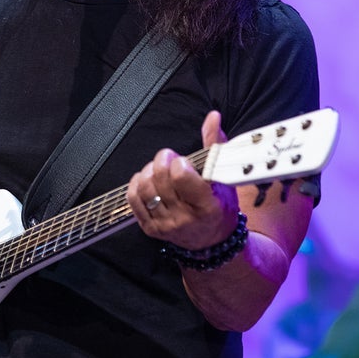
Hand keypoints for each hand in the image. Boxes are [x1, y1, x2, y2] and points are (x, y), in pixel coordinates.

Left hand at [128, 110, 239, 249]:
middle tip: (169, 158)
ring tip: (159, 169)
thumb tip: (212, 117)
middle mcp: (185, 219)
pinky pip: (134, 200)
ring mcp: (166, 226)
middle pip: (160, 179)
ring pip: (145, 188)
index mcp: (207, 206)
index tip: (183, 161)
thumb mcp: (224, 177)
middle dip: (162, 161)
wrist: (211, 240)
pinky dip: (137, 184)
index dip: (179, 163)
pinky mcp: (151, 229)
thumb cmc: (219, 206)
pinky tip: (146, 179)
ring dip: (149, 171)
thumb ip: (215, 145)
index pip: (181, 177)